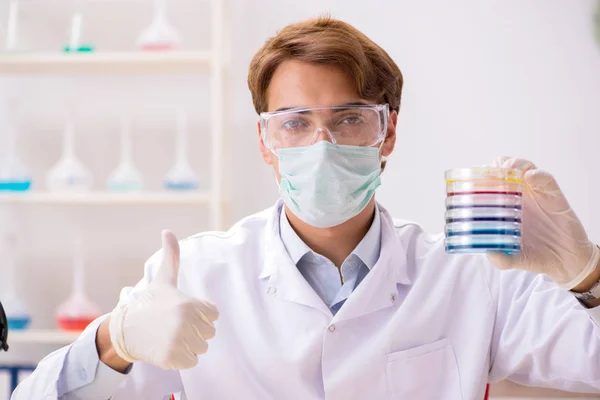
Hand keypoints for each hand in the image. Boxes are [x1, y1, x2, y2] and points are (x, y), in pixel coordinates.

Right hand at [109, 230, 218, 368]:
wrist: (125, 329)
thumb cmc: (149, 303)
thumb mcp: (163, 280)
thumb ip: (172, 257)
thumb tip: (167, 231)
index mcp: (189, 304)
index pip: (213, 316)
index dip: (199, 315)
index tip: (181, 312)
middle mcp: (185, 323)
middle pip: (208, 334)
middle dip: (194, 331)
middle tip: (173, 325)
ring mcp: (178, 342)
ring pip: (200, 348)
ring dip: (188, 345)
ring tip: (169, 336)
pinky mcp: (172, 358)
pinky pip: (191, 362)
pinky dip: (181, 359)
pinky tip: (166, 348)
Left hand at [486, 157, 599, 288]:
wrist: (566, 260)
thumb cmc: (535, 255)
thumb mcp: (515, 259)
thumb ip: (502, 259)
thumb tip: (490, 254)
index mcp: (503, 207)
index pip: (488, 183)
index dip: (479, 177)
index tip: (471, 179)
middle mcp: (517, 196)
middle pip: (502, 169)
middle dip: (494, 166)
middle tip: (489, 172)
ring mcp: (535, 193)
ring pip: (522, 167)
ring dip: (514, 164)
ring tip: (509, 169)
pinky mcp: (553, 194)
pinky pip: (545, 178)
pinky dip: (537, 174)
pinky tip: (530, 178)